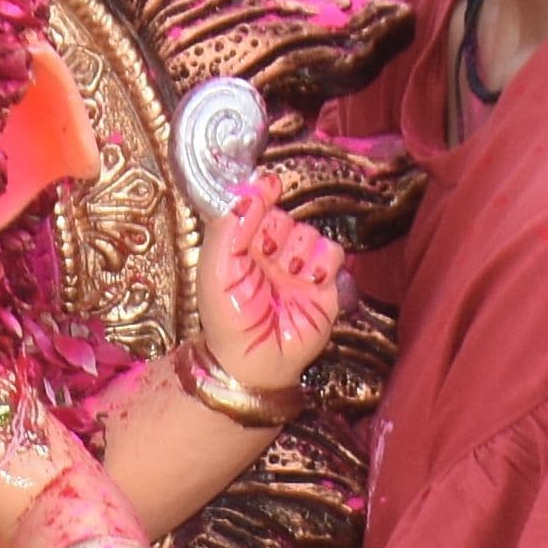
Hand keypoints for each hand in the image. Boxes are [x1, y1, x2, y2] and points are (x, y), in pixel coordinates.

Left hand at [195, 178, 343, 390]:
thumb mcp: (216, 271)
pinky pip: (332, 252)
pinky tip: (309, 278)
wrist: (253, 362)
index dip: (261, 194)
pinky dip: (322, 261)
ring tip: (285, 273)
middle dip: (275, 231)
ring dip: (297, 249)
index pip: (254, 208)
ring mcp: (298, 267)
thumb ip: (226, 229)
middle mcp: (270, 254)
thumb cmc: (227, 320)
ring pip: (308, 232)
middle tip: (264, 256)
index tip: (269, 185)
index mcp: (240, 248)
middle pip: (283, 218)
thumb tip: (247, 191)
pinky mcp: (324, 282)